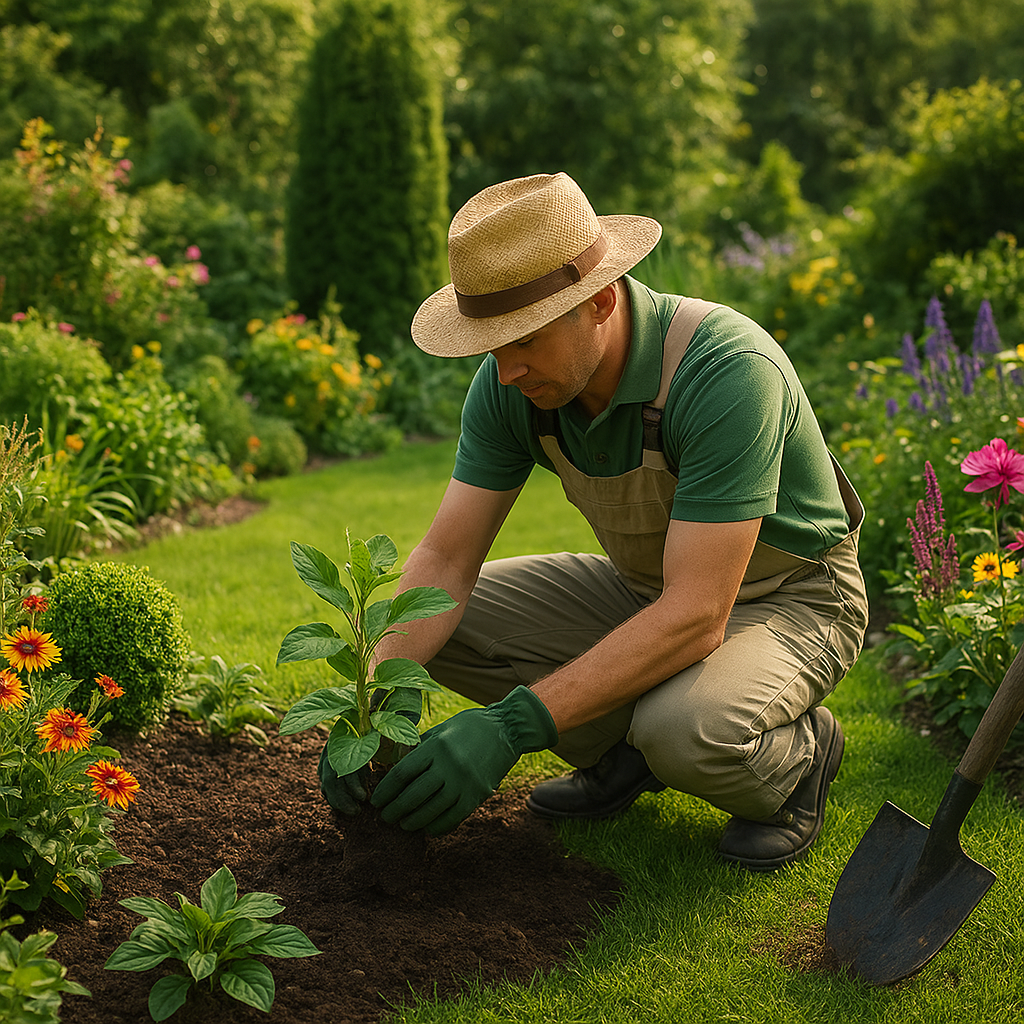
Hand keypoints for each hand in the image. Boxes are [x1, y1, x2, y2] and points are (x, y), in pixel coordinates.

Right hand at [316, 688, 421, 813]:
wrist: (394, 692)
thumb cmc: (400, 705)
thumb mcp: (404, 717)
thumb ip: (403, 732)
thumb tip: (408, 749)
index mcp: (351, 726)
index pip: (340, 758)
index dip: (350, 781)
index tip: (365, 797)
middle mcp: (338, 734)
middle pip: (328, 770)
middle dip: (340, 795)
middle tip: (356, 810)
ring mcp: (335, 743)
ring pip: (325, 774)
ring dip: (336, 795)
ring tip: (353, 810)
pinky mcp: (337, 751)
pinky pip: (327, 773)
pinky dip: (334, 790)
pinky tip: (345, 802)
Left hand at [370, 685, 557, 834]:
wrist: (508, 729)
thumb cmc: (469, 727)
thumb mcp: (441, 730)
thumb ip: (418, 748)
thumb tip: (393, 769)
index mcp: (436, 745)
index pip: (402, 773)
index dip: (385, 790)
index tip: (375, 800)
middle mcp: (449, 765)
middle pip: (413, 795)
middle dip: (394, 810)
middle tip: (384, 817)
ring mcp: (465, 781)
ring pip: (432, 810)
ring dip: (413, 821)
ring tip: (403, 824)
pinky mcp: (478, 794)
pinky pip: (453, 817)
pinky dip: (438, 826)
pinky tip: (428, 828)